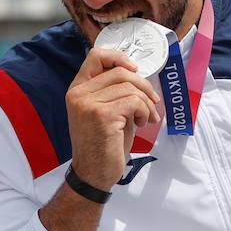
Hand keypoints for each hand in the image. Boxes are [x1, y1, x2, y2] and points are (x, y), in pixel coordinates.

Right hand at [65, 47, 160, 191]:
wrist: (93, 174)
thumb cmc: (103, 144)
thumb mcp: (104, 111)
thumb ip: (113, 91)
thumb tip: (137, 75)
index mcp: (77, 90)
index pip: (95, 56)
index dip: (119, 57)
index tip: (135, 70)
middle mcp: (78, 94)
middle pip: (120, 72)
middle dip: (144, 86)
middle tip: (153, 102)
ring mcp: (88, 104)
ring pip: (130, 88)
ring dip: (146, 103)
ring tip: (146, 118)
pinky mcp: (102, 115)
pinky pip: (135, 102)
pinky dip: (145, 113)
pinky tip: (142, 124)